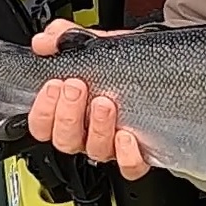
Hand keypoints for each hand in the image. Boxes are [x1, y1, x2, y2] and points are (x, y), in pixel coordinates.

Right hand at [27, 19, 150, 180]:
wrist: (163, 66)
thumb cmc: (127, 63)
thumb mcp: (98, 45)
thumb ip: (68, 39)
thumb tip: (44, 39)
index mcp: (71, 112)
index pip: (42, 126)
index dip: (42, 110)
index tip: (53, 84)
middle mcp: (88, 132)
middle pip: (65, 141)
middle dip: (68, 114)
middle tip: (77, 86)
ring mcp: (113, 144)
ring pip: (95, 150)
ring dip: (96, 126)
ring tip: (105, 101)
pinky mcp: (139, 153)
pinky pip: (129, 166)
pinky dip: (126, 154)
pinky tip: (127, 135)